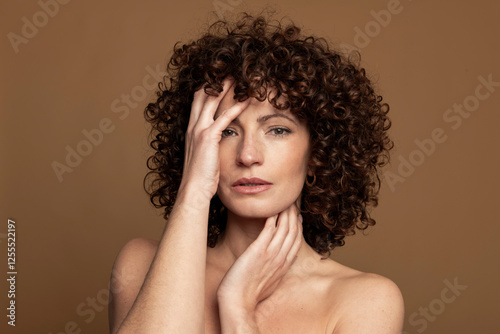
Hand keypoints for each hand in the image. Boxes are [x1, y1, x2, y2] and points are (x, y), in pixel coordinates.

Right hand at [178, 77, 250, 201]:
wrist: (193, 189)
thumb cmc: (200, 178)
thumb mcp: (203, 157)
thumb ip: (209, 146)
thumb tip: (216, 145)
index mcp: (191, 129)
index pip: (197, 101)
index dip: (207, 88)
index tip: (218, 78)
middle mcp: (193, 126)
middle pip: (203, 95)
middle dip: (215, 81)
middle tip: (229, 70)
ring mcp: (200, 130)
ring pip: (213, 101)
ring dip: (226, 87)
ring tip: (239, 77)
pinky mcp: (209, 138)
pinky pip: (224, 117)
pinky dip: (236, 106)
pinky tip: (247, 99)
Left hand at [216, 202, 302, 313]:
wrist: (238, 302)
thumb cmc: (248, 294)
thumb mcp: (269, 283)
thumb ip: (274, 270)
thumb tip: (276, 263)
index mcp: (284, 266)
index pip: (296, 241)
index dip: (298, 226)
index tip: (297, 215)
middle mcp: (281, 259)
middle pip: (293, 232)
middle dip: (294, 215)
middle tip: (292, 202)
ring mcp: (271, 255)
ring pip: (284, 228)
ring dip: (285, 213)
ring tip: (284, 202)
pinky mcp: (258, 251)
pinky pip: (269, 230)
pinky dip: (272, 218)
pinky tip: (272, 210)